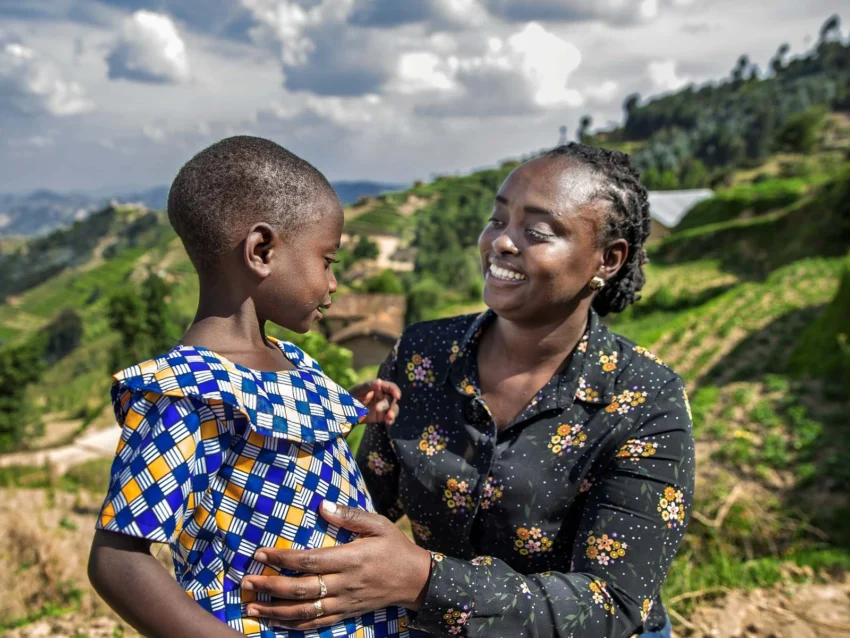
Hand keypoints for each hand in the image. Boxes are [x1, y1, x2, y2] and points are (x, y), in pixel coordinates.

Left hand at [241, 501, 431, 630]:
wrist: (415, 580)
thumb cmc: (395, 547)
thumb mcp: (378, 525)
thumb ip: (350, 515)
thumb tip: (322, 506)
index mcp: (350, 559)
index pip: (308, 561)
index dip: (282, 559)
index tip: (260, 554)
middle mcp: (344, 584)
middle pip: (300, 589)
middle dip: (270, 586)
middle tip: (245, 582)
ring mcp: (344, 603)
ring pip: (304, 611)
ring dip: (275, 611)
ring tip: (251, 607)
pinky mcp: (346, 614)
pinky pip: (317, 623)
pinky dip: (294, 625)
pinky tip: (276, 623)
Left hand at [349, 379, 400, 424]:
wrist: (344, 412)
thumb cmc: (350, 397)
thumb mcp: (357, 391)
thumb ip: (368, 386)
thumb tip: (379, 381)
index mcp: (378, 387)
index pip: (390, 387)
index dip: (395, 390)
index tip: (397, 396)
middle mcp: (382, 396)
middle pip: (391, 399)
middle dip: (386, 404)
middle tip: (377, 408)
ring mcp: (383, 407)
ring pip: (393, 408)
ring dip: (393, 412)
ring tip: (389, 417)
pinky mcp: (382, 416)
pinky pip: (389, 417)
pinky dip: (390, 419)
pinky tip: (389, 421)